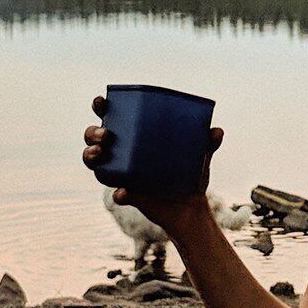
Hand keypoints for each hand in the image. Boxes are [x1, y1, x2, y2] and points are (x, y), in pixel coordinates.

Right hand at [82, 94, 225, 236]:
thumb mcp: (200, 154)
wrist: (191, 206)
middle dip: (92, 133)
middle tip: (106, 135)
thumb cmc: (190, 172)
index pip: (111, 116)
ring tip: (99, 154)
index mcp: (134, 136)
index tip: (101, 102)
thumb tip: (217, 131)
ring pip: (94, 163)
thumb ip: (207, 142)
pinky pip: (116, 193)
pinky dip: (118, 193)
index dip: (101, 107)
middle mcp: (122, 153)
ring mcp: (120, 173)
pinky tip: (124, 192)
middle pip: (94, 138)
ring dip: (90, 156)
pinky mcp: (127, 195)